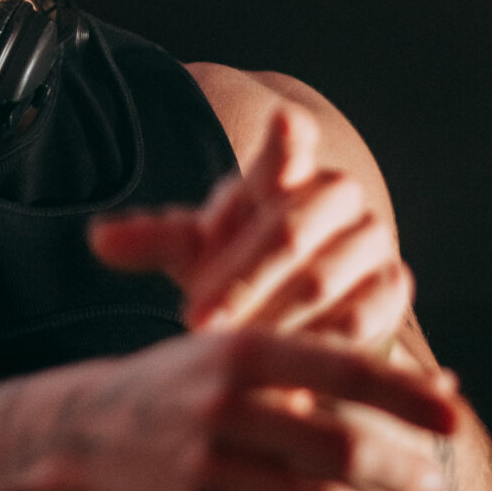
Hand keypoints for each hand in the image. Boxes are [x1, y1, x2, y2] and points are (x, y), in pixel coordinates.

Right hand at [63, 326, 460, 490]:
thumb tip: (447, 386)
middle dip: (402, 471)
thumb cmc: (194, 385)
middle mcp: (222, 404)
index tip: (456, 421)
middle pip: (342, 446)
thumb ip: (339, 366)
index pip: (345, 370)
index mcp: (243, 349)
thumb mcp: (250, 352)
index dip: (409, 398)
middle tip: (431, 483)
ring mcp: (203, 466)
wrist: (89, 430)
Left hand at [87, 103, 412, 352]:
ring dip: (269, 316)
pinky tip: (280, 367)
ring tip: (227, 347)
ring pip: (320, 278)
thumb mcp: (193, 252)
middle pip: (289, 228)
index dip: (288, 137)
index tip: (281, 124)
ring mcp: (369, 240)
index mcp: (283, 171)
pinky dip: (315, 342)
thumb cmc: (238, 269)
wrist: (298, 316)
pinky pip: (358, 317)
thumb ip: (151, 241)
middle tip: (196, 318)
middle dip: (239, 278)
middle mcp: (335, 195)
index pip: (291, 141)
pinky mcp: (392, 287)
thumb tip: (98, 240)